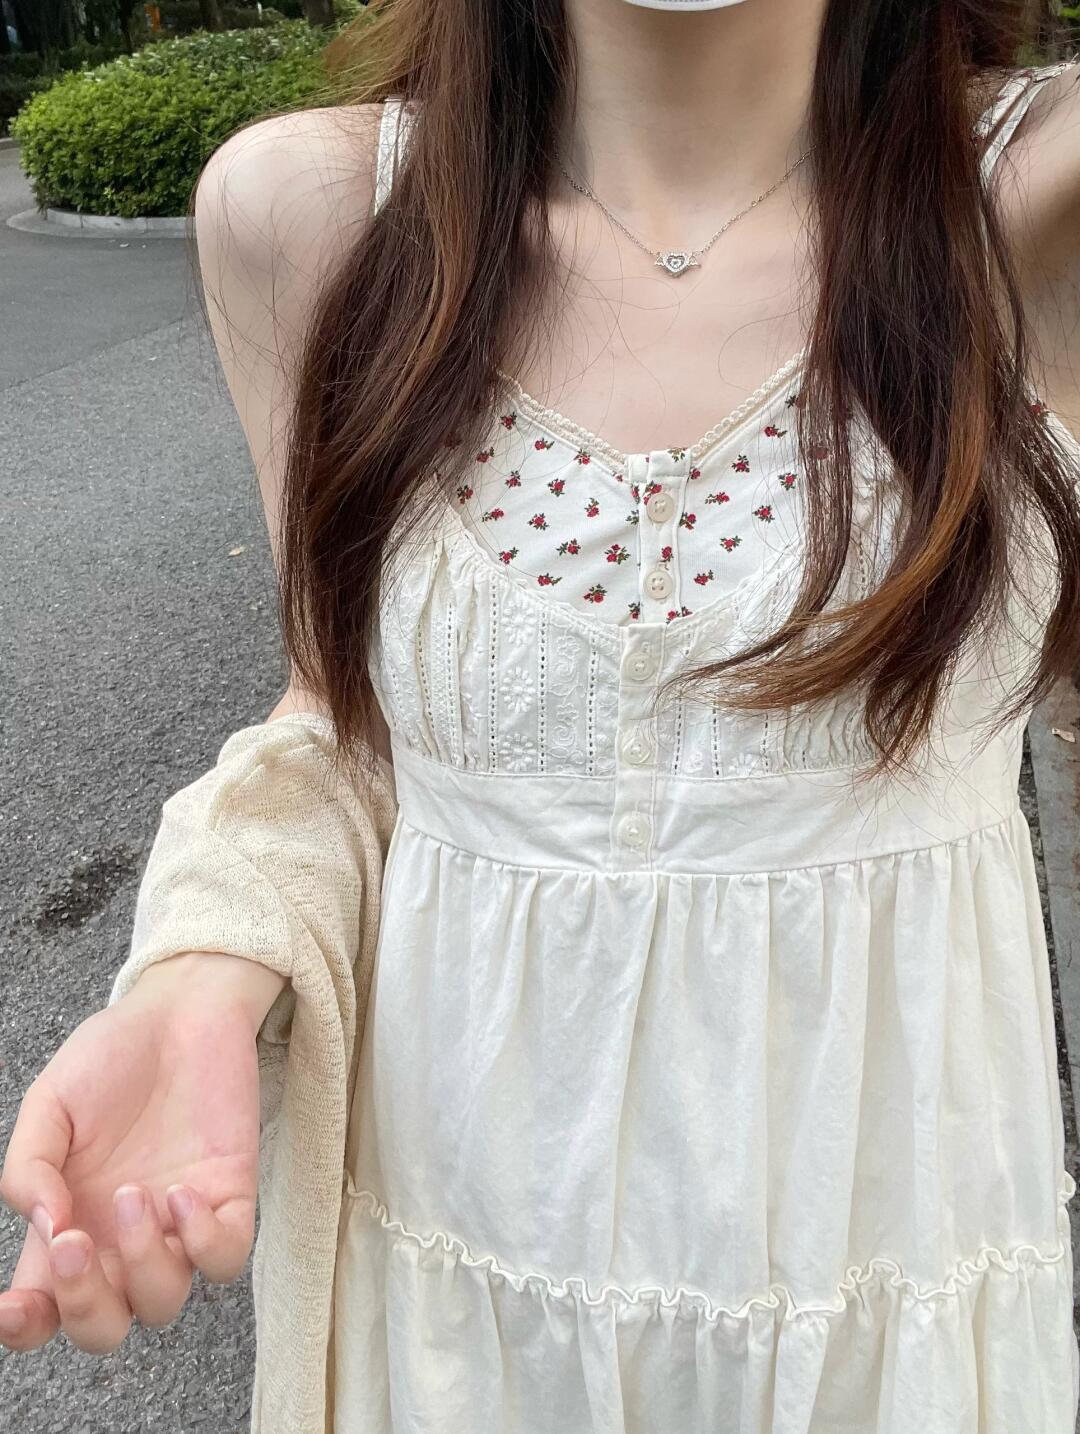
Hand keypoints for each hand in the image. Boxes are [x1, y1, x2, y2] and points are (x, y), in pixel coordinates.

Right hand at [0, 956, 272, 1353]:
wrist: (181, 1011)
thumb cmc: (111, 1057)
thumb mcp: (49, 1103)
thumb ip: (29, 1168)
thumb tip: (46, 1230)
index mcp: (68, 1227)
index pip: (44, 1309)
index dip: (25, 1326)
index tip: (14, 1305)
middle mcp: (121, 1240)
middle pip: (104, 1327)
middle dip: (84, 1306)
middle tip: (77, 1242)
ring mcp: (178, 1226)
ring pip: (164, 1301)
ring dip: (145, 1263)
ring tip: (135, 1190)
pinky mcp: (231, 1200)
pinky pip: (225, 1259)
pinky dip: (204, 1242)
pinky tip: (182, 1192)